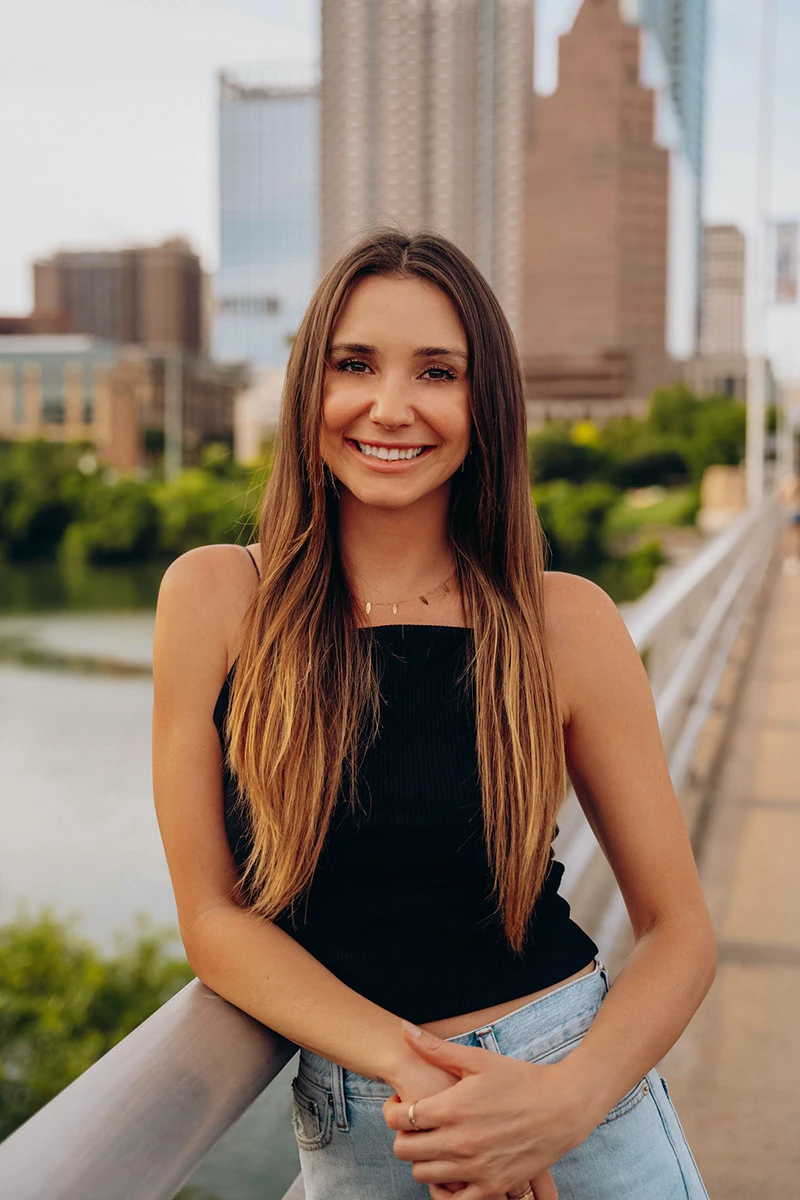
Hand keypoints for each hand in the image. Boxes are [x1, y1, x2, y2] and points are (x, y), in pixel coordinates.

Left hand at [383, 1021, 595, 1199]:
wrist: (563, 1107)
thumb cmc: (520, 1079)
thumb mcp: (478, 1059)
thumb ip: (437, 1049)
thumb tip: (404, 1029)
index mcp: (452, 1108)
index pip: (398, 1118)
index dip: (391, 1111)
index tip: (401, 1104)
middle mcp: (459, 1141)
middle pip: (404, 1150)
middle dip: (403, 1136)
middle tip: (417, 1125)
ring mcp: (475, 1168)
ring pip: (422, 1176)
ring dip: (422, 1160)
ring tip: (435, 1145)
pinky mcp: (493, 1186)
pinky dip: (446, 1189)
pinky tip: (453, 1170)